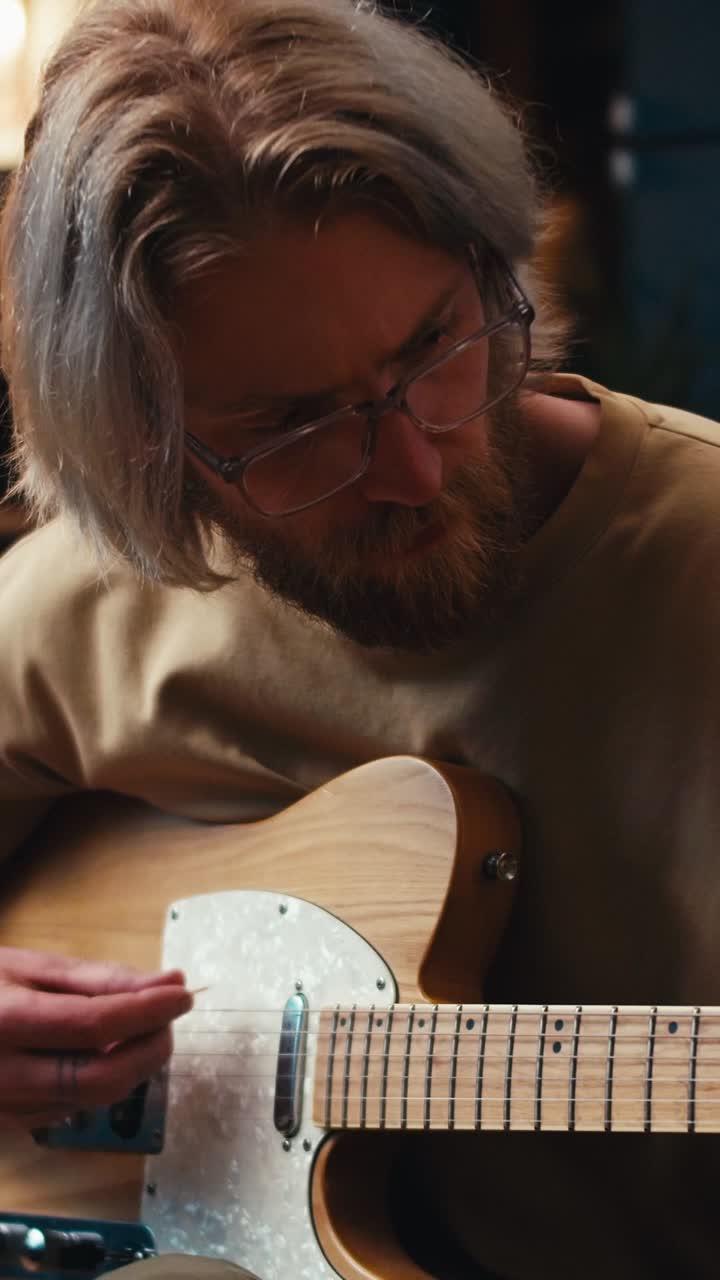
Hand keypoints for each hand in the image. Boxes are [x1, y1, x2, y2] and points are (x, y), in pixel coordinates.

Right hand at [0, 946, 192, 1131]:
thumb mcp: (32, 967)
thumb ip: (101, 979)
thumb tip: (169, 984)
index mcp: (7, 1021)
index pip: (96, 1025)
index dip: (149, 1010)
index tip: (182, 994)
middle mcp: (4, 1075)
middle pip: (102, 1078)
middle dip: (151, 1049)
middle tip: (169, 1017)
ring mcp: (5, 1109)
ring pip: (95, 1099)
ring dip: (134, 1066)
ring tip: (141, 1028)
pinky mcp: (11, 1128)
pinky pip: (75, 1109)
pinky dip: (104, 1081)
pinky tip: (106, 1053)